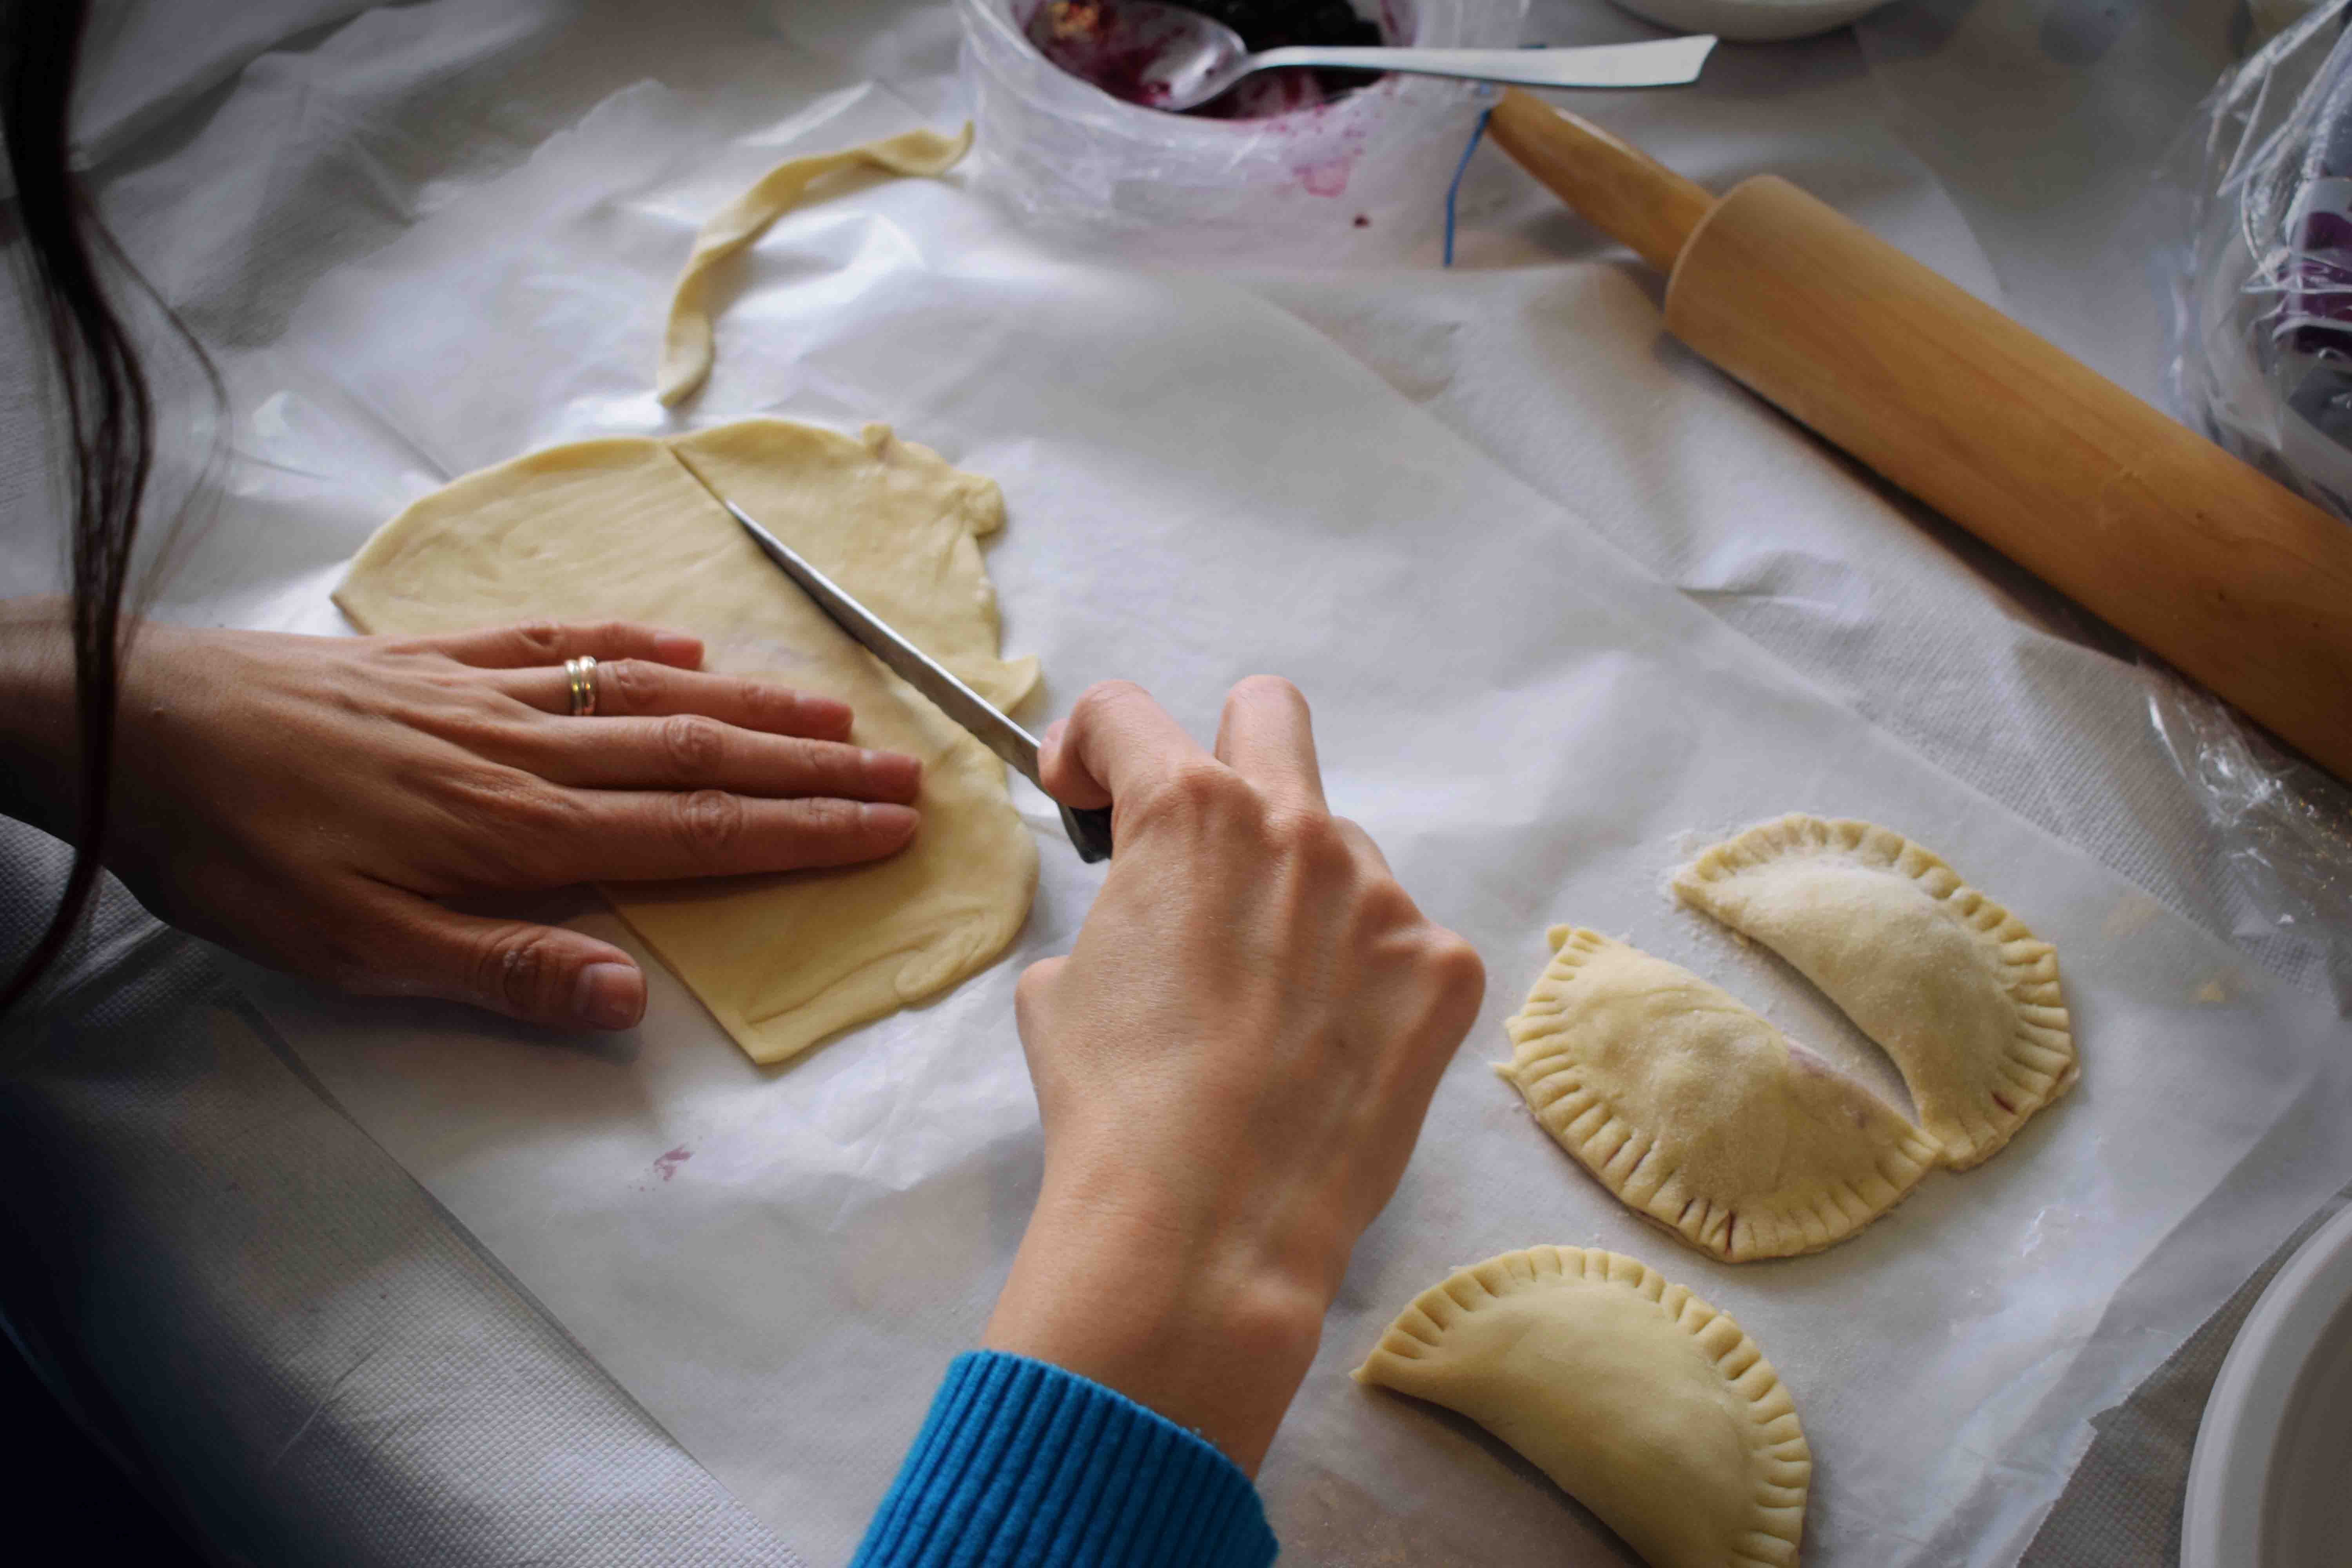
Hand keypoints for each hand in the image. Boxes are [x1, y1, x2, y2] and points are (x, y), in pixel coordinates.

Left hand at [0, 604, 922, 1028]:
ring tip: (835, 712)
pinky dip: (633, 646)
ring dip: (751, 706)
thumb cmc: (235, 852)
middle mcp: (524, 752)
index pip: (694, 833)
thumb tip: (630, 1001)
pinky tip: (682, 650)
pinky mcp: (433, 661)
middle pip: (697, 758)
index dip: (801, 833)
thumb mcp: (349, 947)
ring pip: (647, 696)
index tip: (889, 829)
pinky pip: (559, 644)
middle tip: (906, 771)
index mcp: (517, 830)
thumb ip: (495, 967)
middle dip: (811, 770)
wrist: (129, 724)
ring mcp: (483, 695)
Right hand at [982, 678, 1484, 1473]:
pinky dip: (1360, 982)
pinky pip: (1397, 945)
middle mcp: (1298, 830)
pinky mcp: (1444, 970)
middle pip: (1267, 716)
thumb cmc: (1115, 1108)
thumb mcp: (1063, 988)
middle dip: (1221, 754)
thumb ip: (1114, 913)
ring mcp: (1383, 898)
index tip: (1086, 796)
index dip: (1089, 747)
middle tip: (1202, 843)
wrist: (1206, 1231)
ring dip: (1299, 901)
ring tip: (1265, 1010)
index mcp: (1188, 813)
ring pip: (1339, 855)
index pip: (1127, 714)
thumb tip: (1147, 919)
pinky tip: (1324, 1052)